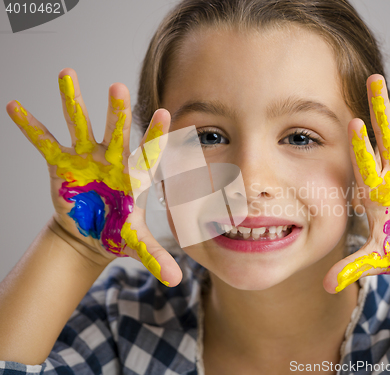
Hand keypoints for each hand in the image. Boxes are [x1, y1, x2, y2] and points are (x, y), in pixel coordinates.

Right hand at [6, 68, 181, 285]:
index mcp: (134, 176)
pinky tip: (15, 107)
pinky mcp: (62, 164)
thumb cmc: (118, 232)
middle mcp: (112, 160)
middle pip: (116, 133)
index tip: (165, 113)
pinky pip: (44, 142)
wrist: (92, 233)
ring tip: (66, 73)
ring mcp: (87, 158)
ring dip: (74, 101)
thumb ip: (155, 256)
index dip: (156, 136)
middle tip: (117, 89)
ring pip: (81, 125)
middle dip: (117, 113)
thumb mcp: (135, 243)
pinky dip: (31, 127)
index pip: (149, 153)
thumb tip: (176, 280)